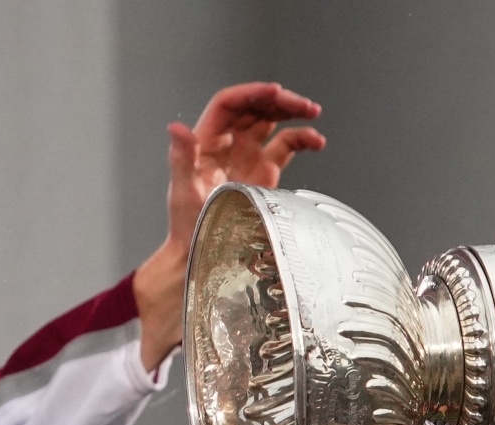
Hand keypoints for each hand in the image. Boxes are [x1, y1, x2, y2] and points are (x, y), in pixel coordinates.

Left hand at [136, 82, 325, 369]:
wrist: (201, 261)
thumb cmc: (188, 232)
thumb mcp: (183, 195)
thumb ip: (181, 159)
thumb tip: (177, 127)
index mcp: (205, 145)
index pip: (229, 106)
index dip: (252, 94)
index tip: (277, 94)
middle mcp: (227, 148)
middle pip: (254, 110)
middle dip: (279, 101)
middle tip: (304, 104)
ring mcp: (247, 161)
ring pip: (271, 125)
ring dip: (292, 115)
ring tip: (314, 114)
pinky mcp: (264, 178)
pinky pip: (284, 150)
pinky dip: (301, 141)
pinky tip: (317, 142)